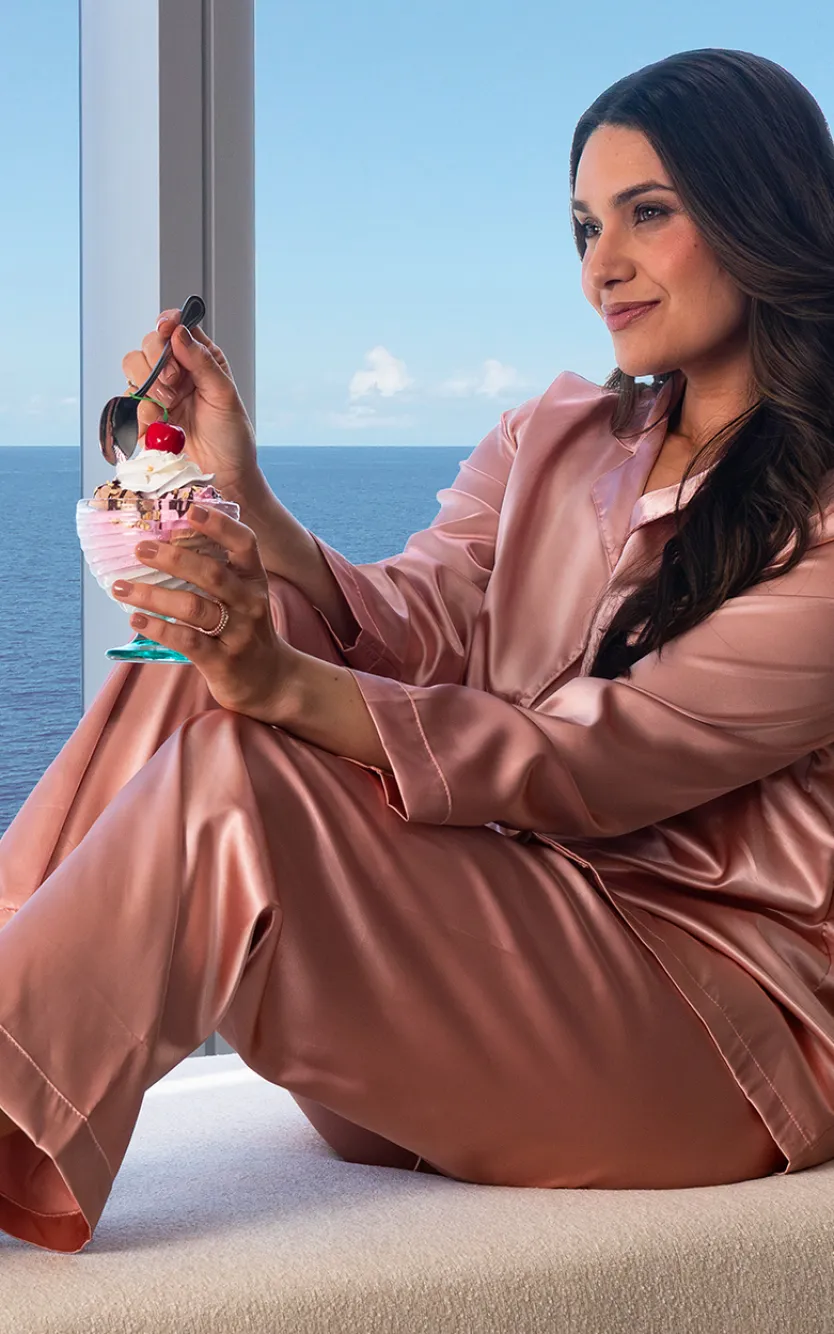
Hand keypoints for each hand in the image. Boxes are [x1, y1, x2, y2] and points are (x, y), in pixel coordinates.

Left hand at [112, 504, 302, 723]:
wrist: (272, 681)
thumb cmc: (247, 632)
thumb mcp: (243, 598)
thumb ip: (216, 574)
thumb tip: (165, 543)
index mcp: (255, 581)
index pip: (244, 544)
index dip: (220, 524)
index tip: (191, 509)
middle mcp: (250, 603)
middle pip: (212, 574)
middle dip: (173, 558)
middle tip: (141, 548)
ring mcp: (238, 633)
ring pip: (193, 608)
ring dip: (153, 596)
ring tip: (122, 588)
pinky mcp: (223, 661)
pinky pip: (187, 642)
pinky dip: (159, 629)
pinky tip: (136, 620)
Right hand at [121, 309, 261, 504]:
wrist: (224, 474)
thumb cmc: (232, 436)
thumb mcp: (224, 395)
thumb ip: (202, 362)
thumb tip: (179, 333)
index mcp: (202, 359)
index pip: (177, 328)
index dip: (167, 324)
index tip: (166, 330)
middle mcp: (179, 371)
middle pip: (149, 344)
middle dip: (157, 362)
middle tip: (174, 385)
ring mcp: (161, 392)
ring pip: (133, 367)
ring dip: (147, 384)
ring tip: (168, 407)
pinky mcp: (148, 414)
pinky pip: (130, 401)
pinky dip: (141, 411)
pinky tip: (158, 425)